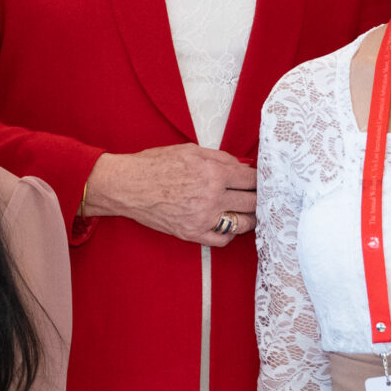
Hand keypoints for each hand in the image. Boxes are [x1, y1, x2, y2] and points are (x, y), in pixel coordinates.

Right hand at [80, 146, 257, 246]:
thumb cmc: (156, 165)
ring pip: (243, 223)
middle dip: (258, 198)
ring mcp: (202, 219)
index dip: (260, 180)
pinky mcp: (192, 234)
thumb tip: (244, 167)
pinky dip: (229, 233)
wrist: (128, 186)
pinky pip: (222, 240)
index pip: (252, 180)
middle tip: (259, 196)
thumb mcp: (191, 150)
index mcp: (213, 173)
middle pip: (252, 202)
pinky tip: (226, 224)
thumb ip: (221, 158)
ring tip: (246, 211)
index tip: (262, 182)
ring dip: (249, 217)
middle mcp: (212, 197)